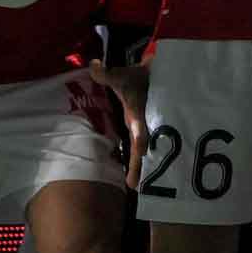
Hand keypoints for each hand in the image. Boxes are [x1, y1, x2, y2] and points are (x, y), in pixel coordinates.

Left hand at [87, 59, 150, 188]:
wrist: (159, 77)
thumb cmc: (138, 79)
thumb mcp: (123, 76)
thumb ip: (107, 74)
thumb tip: (93, 65)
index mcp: (139, 116)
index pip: (140, 134)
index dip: (140, 146)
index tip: (139, 161)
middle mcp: (145, 127)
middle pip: (143, 150)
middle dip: (139, 166)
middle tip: (132, 186)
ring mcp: (148, 131)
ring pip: (146, 153)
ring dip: (141, 167)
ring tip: (133, 187)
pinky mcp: (148, 133)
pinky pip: (145, 149)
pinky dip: (140, 162)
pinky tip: (135, 175)